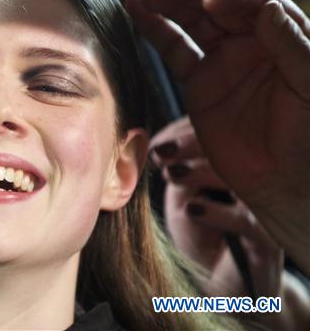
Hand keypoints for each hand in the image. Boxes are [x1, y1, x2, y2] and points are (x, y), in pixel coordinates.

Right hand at [126, 0, 309, 273]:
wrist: (287, 184)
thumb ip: (292, 48)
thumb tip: (267, 8)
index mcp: (286, 35)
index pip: (256, 1)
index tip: (213, 3)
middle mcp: (253, 40)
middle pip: (218, 2)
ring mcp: (224, 59)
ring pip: (192, 20)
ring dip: (167, 3)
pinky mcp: (199, 80)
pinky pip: (174, 48)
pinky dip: (154, 28)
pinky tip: (137, 10)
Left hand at [152, 117, 282, 296]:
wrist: (220, 288)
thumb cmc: (200, 236)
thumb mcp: (180, 198)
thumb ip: (174, 169)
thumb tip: (153, 143)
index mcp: (233, 166)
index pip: (218, 134)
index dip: (184, 132)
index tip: (155, 143)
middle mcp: (255, 183)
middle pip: (233, 148)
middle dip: (193, 144)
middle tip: (162, 153)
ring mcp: (264, 211)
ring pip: (242, 179)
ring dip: (203, 172)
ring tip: (172, 174)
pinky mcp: (267, 242)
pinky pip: (248, 221)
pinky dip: (217, 212)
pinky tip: (192, 209)